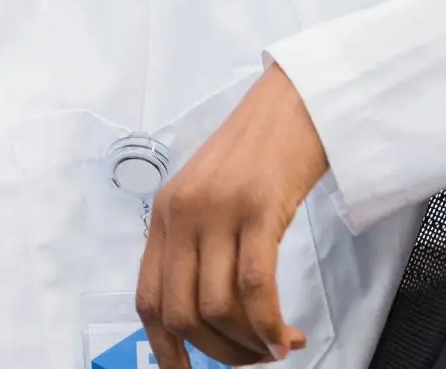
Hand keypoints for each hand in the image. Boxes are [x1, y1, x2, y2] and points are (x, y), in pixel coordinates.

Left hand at [136, 63, 329, 366]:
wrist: (297, 101)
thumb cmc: (261, 151)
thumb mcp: (212, 195)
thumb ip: (199, 244)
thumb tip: (207, 314)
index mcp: (165, 213)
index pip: (148, 299)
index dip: (165, 349)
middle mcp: (183, 213)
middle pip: (181, 312)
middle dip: (218, 353)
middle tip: (253, 357)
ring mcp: (218, 209)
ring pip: (217, 307)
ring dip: (249, 343)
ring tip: (277, 345)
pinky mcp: (259, 207)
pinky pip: (255, 286)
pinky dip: (268, 325)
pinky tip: (286, 335)